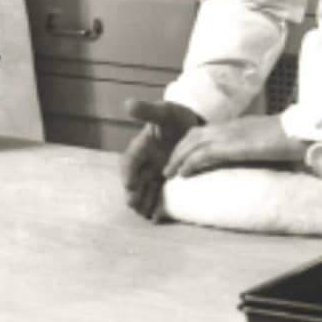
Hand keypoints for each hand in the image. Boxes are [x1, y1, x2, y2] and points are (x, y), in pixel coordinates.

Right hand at [120, 98, 202, 220]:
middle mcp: (145, 162)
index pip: (129, 161)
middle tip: (134, 203)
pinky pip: (158, 194)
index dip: (128, 172)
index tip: (129, 183)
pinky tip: (157, 217)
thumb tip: (128, 104)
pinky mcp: (167, 180)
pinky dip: (156, 205)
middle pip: (133, 180)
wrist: (194, 124)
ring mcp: (155, 172)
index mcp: (141, 146)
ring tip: (145, 214)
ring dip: (143, 202)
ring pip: (144, 190)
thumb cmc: (176, 117)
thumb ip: (148, 111)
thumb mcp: (164, 112)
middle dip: (132, 192)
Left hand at [161, 113, 307, 181]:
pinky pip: (202, 154)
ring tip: (170, 173)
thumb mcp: (266, 142)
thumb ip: (255, 148)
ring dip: (178, 158)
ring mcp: (228, 135)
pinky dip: (189, 163)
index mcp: (236, 126)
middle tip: (169, 166)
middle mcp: (228, 127)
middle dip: (178, 150)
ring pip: (192, 144)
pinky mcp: (230, 146)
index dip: (190, 144)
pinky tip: (183, 174)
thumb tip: (256, 160)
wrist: (299, 133)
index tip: (182, 156)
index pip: (205, 131)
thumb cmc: (290, 139)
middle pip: (192, 135)